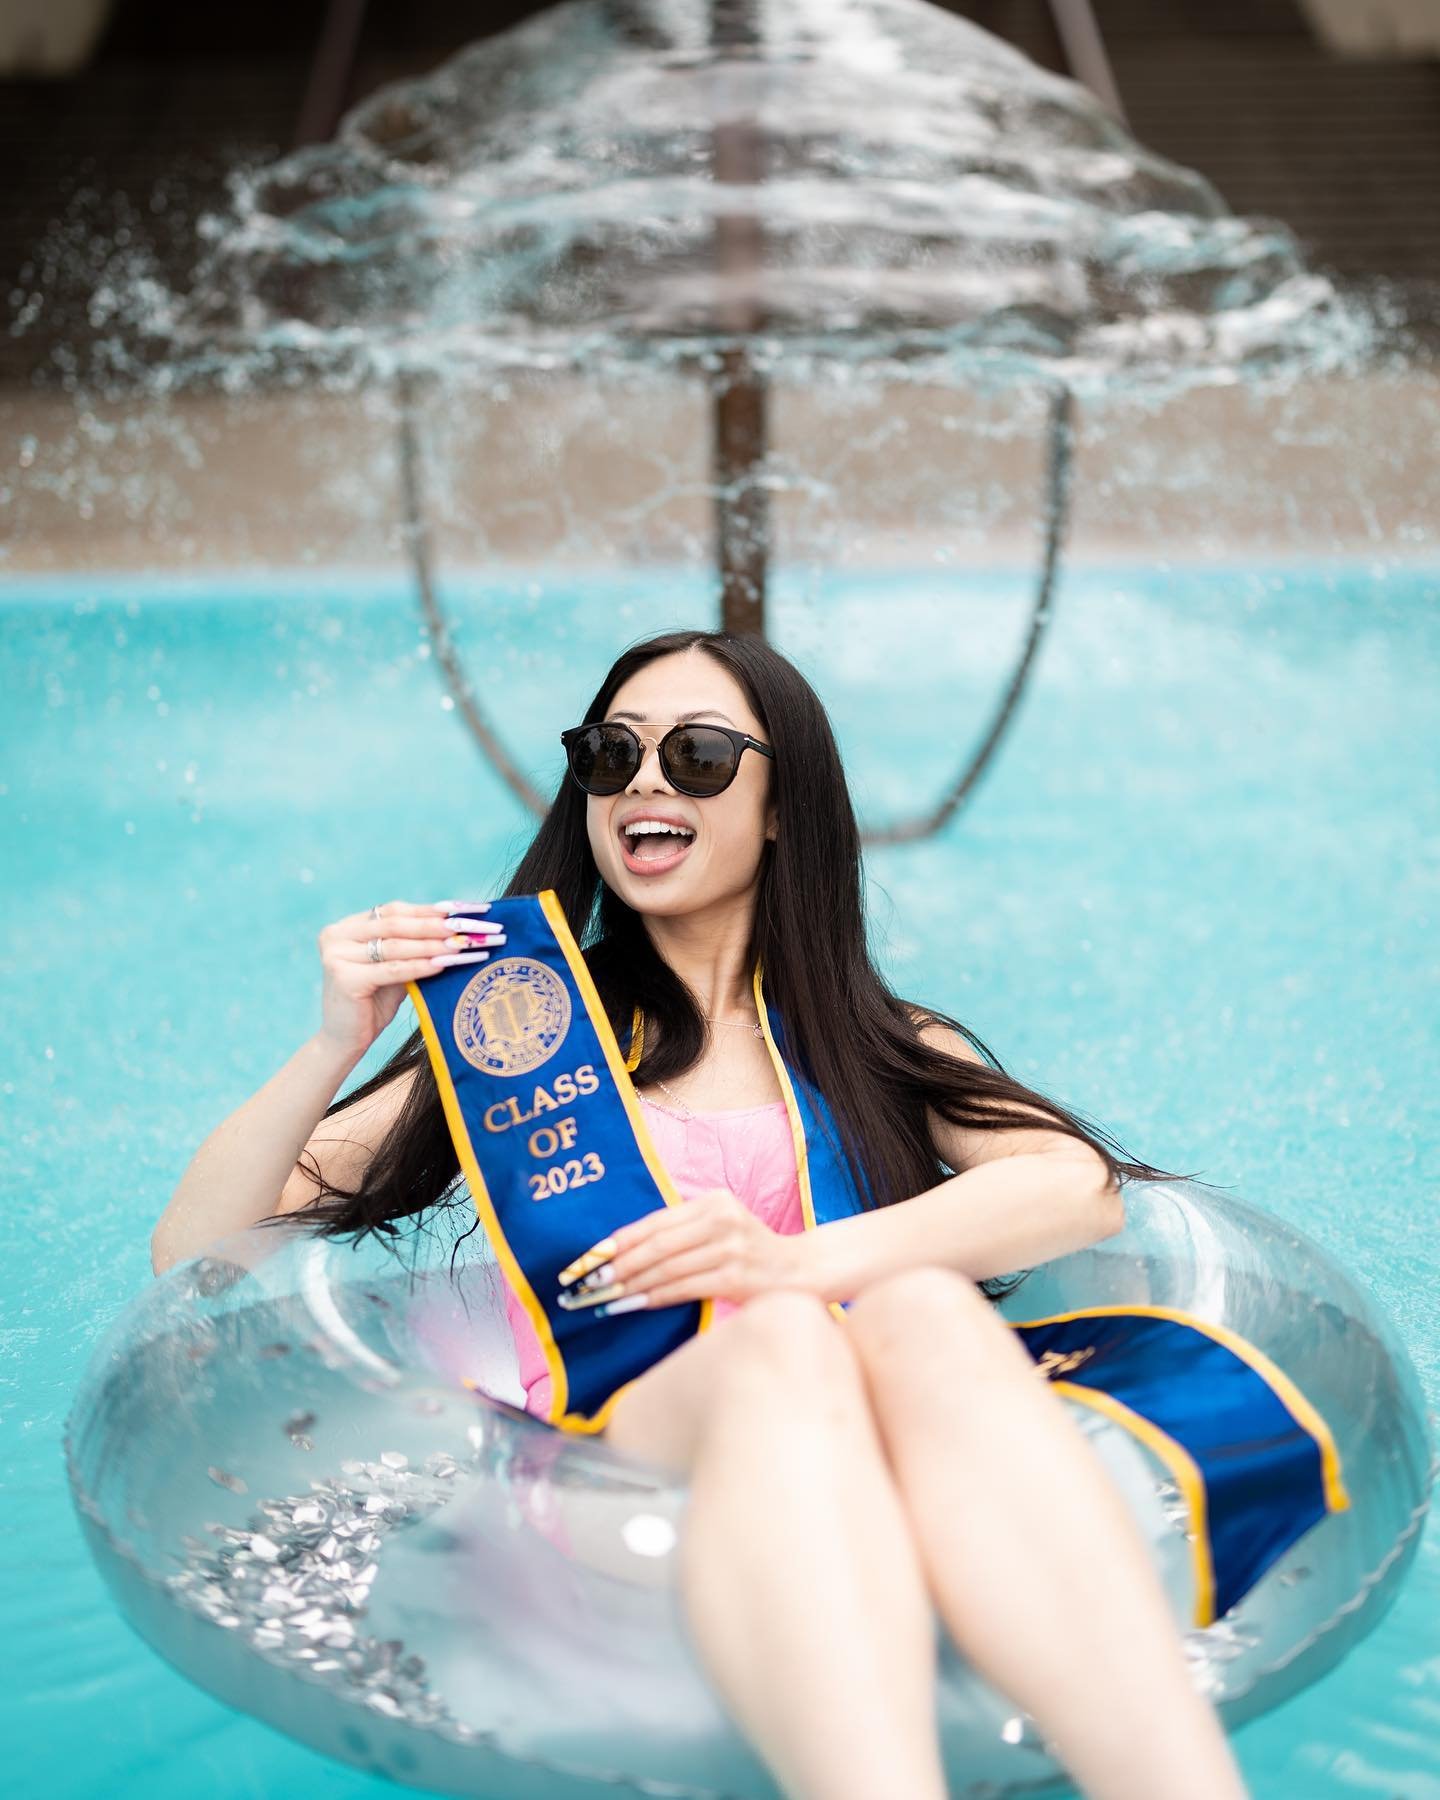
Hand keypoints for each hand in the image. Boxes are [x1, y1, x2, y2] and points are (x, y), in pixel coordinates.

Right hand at [315, 899, 504, 1060]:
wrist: (345, 1040)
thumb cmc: (374, 1002)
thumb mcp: (394, 967)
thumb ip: (414, 945)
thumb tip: (460, 925)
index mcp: (348, 926)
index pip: (397, 910)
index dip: (434, 909)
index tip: (470, 910)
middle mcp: (337, 935)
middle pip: (398, 924)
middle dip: (440, 925)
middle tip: (475, 927)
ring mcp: (337, 955)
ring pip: (396, 945)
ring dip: (436, 944)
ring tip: (467, 945)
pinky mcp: (344, 979)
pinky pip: (392, 969)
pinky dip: (421, 966)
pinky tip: (445, 964)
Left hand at [560, 1187, 805, 1312]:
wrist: (803, 1270)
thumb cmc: (752, 1252)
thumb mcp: (721, 1227)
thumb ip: (683, 1233)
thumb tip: (624, 1253)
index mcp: (713, 1201)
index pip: (654, 1222)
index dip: (617, 1241)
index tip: (586, 1258)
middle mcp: (721, 1218)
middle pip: (655, 1244)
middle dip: (615, 1266)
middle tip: (585, 1283)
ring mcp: (731, 1247)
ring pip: (666, 1267)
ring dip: (629, 1286)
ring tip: (601, 1299)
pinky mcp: (737, 1276)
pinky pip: (684, 1287)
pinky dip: (655, 1297)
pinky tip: (634, 1305)